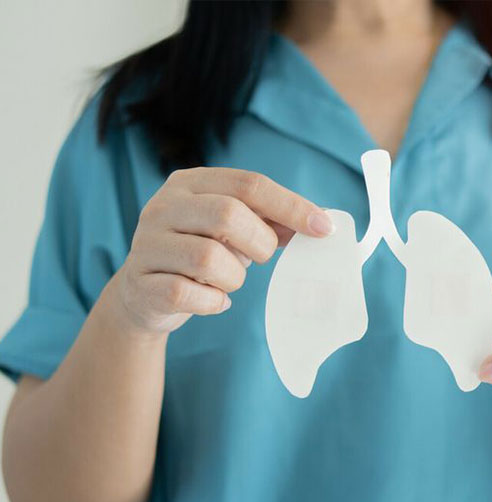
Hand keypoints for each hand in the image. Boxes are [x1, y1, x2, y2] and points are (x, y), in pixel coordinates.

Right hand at [111, 167, 334, 334]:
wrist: (144, 295)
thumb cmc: (201, 253)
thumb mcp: (234, 230)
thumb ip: (270, 221)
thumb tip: (319, 224)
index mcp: (190, 183)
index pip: (249, 184)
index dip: (291, 206)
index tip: (324, 229)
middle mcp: (164, 206)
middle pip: (228, 214)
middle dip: (258, 242)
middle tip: (260, 257)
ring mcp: (147, 244)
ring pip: (208, 258)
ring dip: (234, 277)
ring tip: (229, 280)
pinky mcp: (141, 283)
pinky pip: (188, 293)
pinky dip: (213, 301)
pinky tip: (214, 300)